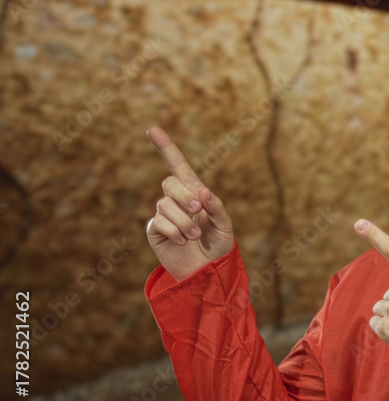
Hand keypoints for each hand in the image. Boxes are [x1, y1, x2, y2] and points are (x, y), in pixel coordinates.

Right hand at [145, 126, 234, 280]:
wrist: (208, 272)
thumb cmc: (219, 247)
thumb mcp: (225, 225)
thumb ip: (217, 207)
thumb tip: (203, 192)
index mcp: (194, 193)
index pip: (177, 166)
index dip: (166, 148)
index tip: (152, 129)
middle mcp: (176, 200)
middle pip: (169, 182)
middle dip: (185, 195)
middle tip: (198, 209)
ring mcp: (164, 215)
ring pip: (164, 203)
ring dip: (184, 221)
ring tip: (194, 236)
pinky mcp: (155, 230)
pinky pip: (160, 222)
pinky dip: (175, 232)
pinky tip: (183, 242)